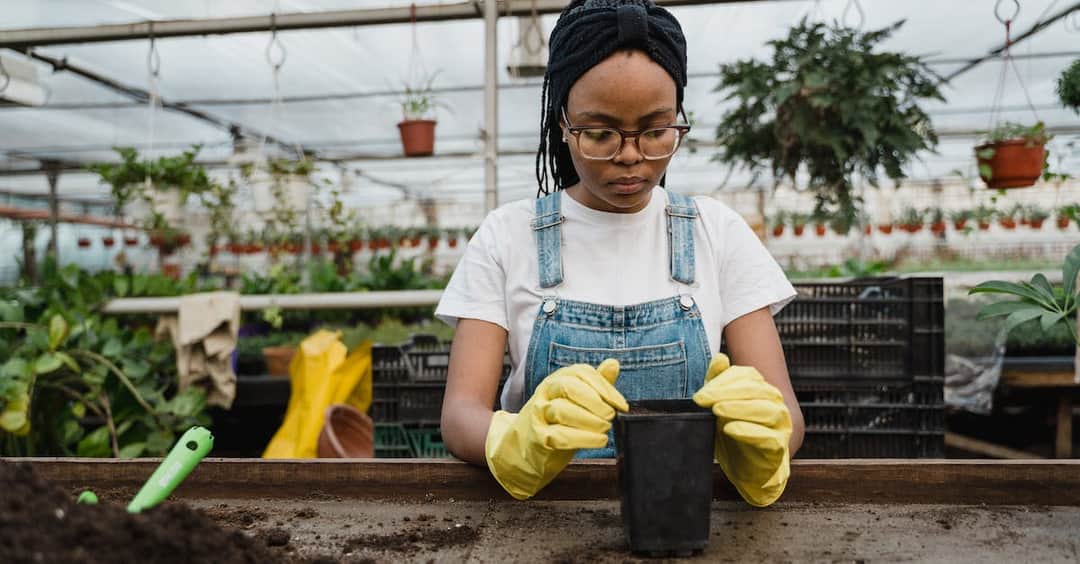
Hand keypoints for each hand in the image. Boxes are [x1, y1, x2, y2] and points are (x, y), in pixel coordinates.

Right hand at [485, 359, 626, 499]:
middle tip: (610, 416)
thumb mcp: (577, 399)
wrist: (524, 447)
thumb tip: (614, 363)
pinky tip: (598, 440)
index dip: (605, 388)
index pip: (582, 373)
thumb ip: (596, 383)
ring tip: (605, 429)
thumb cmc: (557, 421)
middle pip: (569, 387)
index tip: (621, 404)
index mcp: (558, 379)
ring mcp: (539, 414)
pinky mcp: (537, 436)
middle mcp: (546, 392)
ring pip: (562, 411)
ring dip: (589, 420)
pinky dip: (582, 439)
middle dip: (595, 401)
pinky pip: (558, 435)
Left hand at [692, 354, 791, 506]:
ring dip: (739, 408)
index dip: (722, 381)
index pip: (746, 376)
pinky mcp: (779, 447)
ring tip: (717, 410)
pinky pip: (769, 437)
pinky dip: (749, 432)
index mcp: (761, 388)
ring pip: (766, 410)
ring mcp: (780, 425)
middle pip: (754, 390)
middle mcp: (774, 403)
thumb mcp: (719, 406)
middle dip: (726, 392)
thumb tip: (720, 358)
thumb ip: (718, 382)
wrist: (747, 469)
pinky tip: (730, 429)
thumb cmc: (734, 434)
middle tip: (703, 400)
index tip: (700, 394)